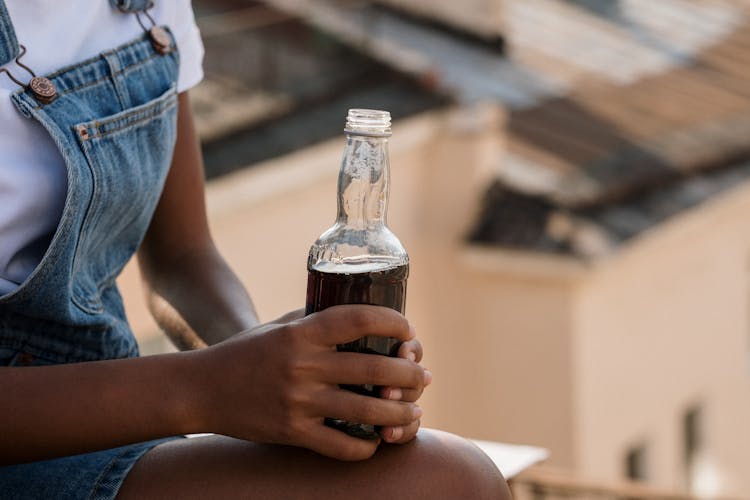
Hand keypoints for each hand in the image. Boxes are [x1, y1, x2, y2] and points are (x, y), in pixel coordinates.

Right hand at [191, 305, 426, 460]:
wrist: (201, 388)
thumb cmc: (246, 352)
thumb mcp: (279, 326)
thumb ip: (316, 321)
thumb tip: (362, 320)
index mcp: (301, 333)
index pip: (358, 319)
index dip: (392, 322)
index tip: (408, 330)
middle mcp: (302, 365)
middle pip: (372, 368)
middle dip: (409, 373)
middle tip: (424, 376)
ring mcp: (297, 402)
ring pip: (365, 411)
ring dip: (399, 412)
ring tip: (415, 411)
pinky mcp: (291, 433)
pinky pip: (341, 446)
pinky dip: (366, 447)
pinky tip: (377, 441)